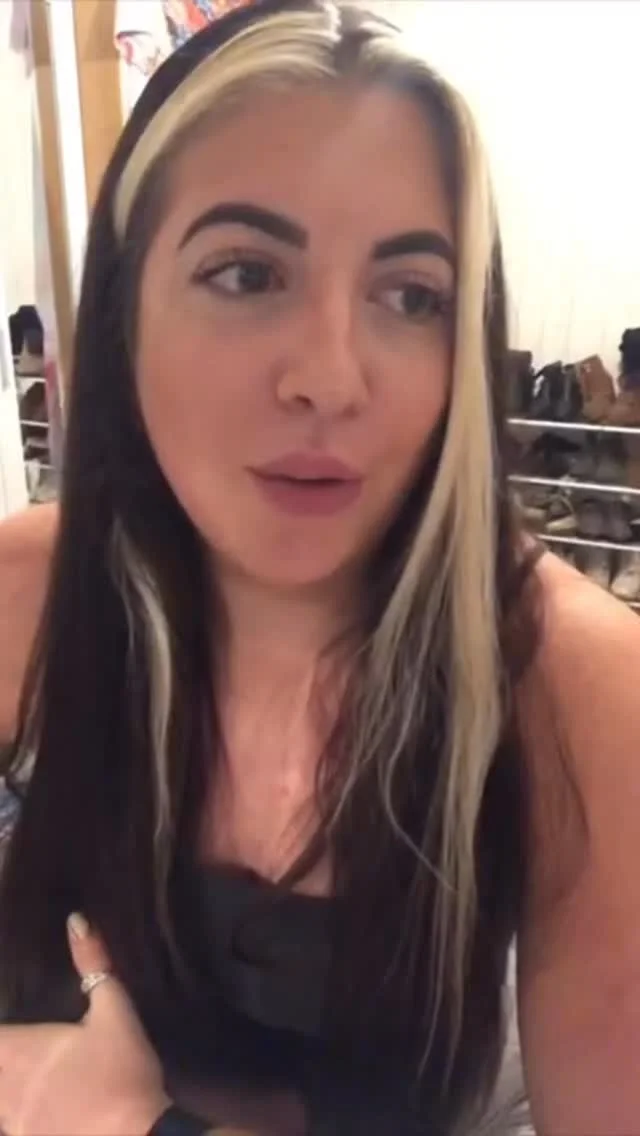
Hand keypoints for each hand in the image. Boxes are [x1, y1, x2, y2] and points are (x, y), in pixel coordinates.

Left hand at [0, 914, 169, 1134]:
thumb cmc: (121, 1070)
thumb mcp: (115, 1010)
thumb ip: (93, 964)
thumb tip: (76, 919)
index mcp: (15, 1051)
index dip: (1, 1028)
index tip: (9, 1023)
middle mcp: (3, 1089)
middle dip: (4, 1052)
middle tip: (20, 1043)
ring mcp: (13, 1123)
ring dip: (7, 1083)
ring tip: (24, 1071)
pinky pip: (11, 1123)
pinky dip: (15, 1110)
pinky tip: (37, 1104)